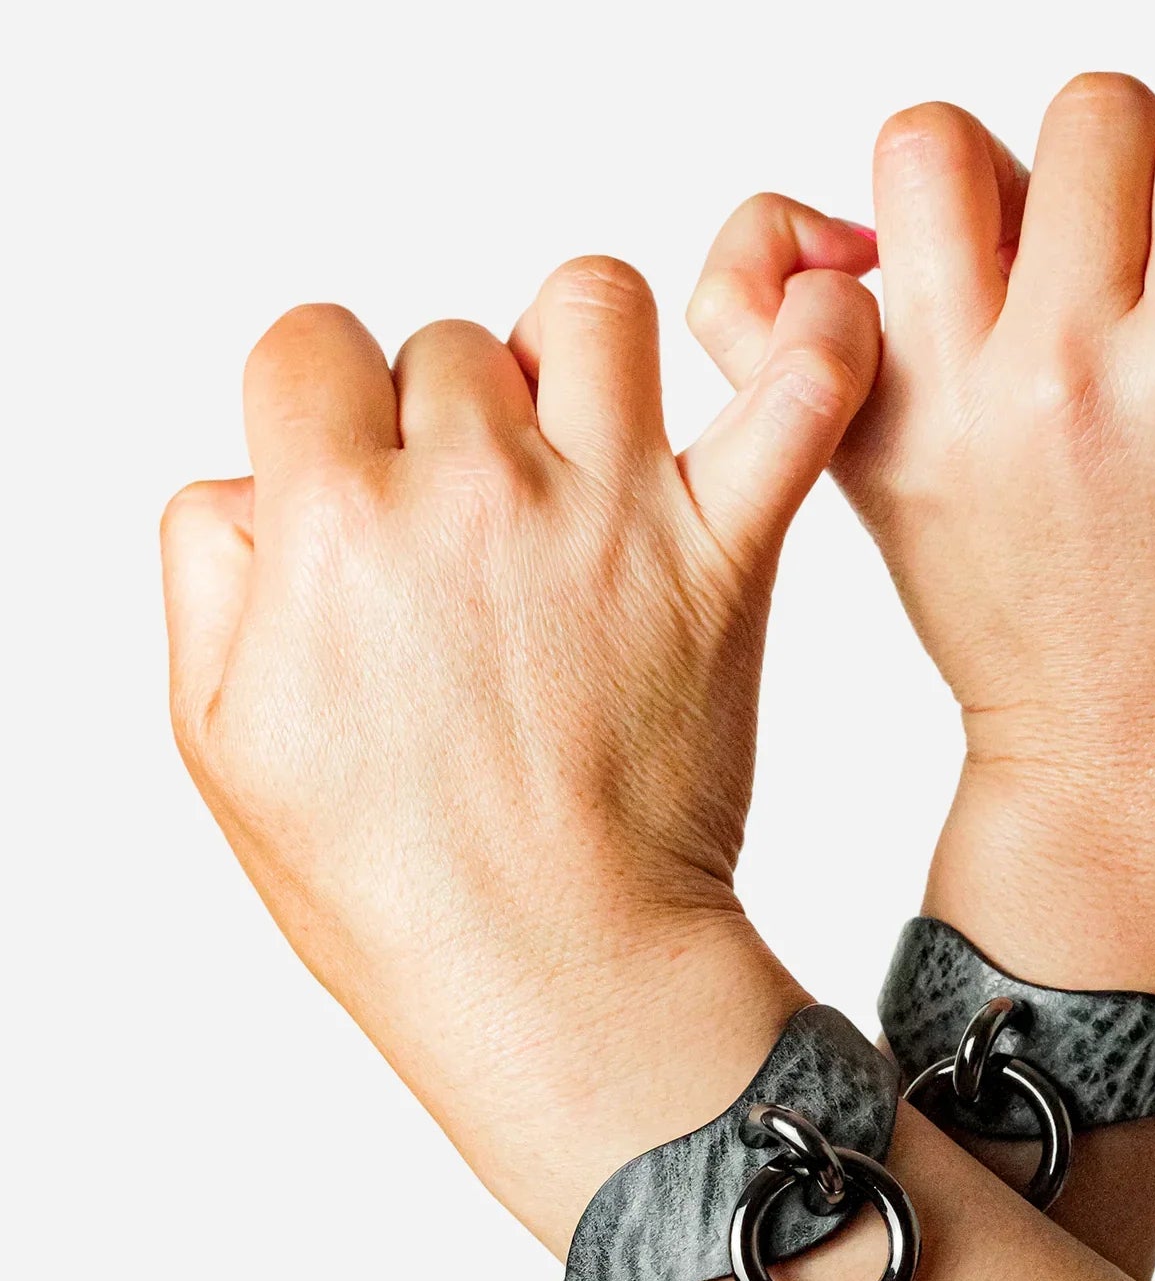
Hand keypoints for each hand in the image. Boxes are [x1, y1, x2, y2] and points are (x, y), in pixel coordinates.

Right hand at [162, 259, 878, 1246]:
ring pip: (590, 305)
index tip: (345, 477)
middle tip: (462, 539)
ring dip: (572, 353)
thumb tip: (253, 480)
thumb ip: (210, 567)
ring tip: (574, 447)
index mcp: (333, 521)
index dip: (318, 409)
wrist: (554, 975)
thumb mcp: (220, 735)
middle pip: (446, 344)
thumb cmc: (391, 886)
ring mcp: (614, 513)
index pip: (307, 345)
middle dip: (440, 420)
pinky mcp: (724, 558)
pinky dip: (818, 340)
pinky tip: (813, 309)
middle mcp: (475, 489)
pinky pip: (802, 393)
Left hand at [688, 35, 1154, 1027]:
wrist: (1133, 764)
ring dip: (991, 185)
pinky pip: (765, 290)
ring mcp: (946, 410)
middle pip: (1082, 113)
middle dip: (1133, 168)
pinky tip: (893, 290)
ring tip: (1035, 276)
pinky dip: (804, 257)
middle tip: (1149, 276)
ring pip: (929, 153)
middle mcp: (1063, 374)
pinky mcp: (866, 450)